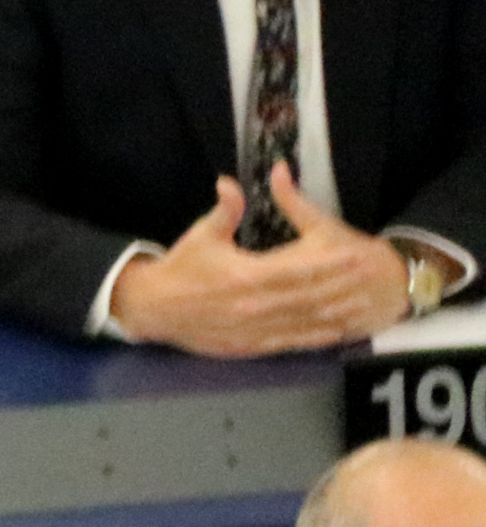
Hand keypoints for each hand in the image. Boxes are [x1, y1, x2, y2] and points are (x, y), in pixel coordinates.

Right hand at [105, 172, 410, 356]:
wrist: (153, 308)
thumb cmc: (180, 269)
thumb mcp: (201, 235)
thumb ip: (224, 211)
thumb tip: (230, 182)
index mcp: (246, 275)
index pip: (298, 268)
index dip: (330, 262)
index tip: (356, 253)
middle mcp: (254, 304)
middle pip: (309, 294)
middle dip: (343, 285)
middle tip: (372, 276)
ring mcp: (253, 327)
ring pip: (304, 320)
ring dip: (336, 312)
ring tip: (364, 303)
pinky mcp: (249, 344)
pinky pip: (289, 341)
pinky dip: (314, 337)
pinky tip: (335, 332)